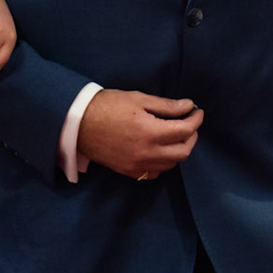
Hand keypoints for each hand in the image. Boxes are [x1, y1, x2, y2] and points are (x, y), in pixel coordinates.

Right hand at [76, 89, 203, 179]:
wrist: (76, 122)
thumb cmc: (106, 106)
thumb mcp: (138, 99)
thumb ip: (166, 105)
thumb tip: (188, 106)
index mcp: (150, 132)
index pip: (185, 130)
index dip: (195, 119)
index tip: (196, 111)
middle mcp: (147, 152)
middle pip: (183, 151)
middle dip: (191, 136)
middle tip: (188, 124)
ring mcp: (137, 164)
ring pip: (171, 164)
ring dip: (178, 150)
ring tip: (175, 136)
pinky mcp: (128, 171)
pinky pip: (154, 173)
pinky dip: (162, 163)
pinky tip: (159, 151)